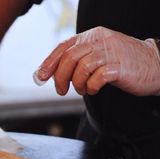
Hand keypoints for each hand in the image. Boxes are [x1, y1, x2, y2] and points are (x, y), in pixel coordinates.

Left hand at [34, 26, 159, 95]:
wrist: (154, 64)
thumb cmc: (120, 63)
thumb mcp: (96, 55)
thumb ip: (76, 60)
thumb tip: (48, 73)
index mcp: (91, 36)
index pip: (63, 47)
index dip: (49, 62)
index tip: (40, 77)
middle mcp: (99, 41)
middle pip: (69, 58)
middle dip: (59, 77)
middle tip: (61, 90)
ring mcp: (110, 53)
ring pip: (81, 67)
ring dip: (76, 83)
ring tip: (81, 90)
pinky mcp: (119, 67)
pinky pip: (97, 77)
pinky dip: (91, 86)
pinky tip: (93, 89)